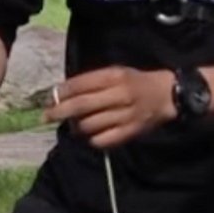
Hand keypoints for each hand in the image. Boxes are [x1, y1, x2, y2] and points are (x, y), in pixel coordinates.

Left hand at [42, 66, 175, 148]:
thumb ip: (92, 81)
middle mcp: (119, 94)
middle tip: (46, 117)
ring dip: (76, 127)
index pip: (80, 84)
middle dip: (59, 112)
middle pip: (81, 105)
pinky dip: (91, 139)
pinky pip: (103, 140)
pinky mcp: (130, 132)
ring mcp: (125, 115)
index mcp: (114, 76)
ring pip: (89, 124)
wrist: (167, 95)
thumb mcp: (116, 72)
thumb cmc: (136, 82)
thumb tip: (62, 93)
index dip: (61, 93)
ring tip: (73, 126)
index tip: (49, 99)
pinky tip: (89, 136)